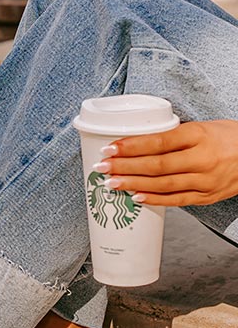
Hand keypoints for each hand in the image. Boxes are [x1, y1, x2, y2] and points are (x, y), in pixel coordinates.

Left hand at [92, 119, 237, 205]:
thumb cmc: (228, 138)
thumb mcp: (204, 127)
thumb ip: (175, 136)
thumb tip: (137, 144)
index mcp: (200, 135)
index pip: (159, 142)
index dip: (132, 146)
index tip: (110, 148)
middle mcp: (203, 158)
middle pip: (157, 165)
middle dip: (125, 167)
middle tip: (103, 168)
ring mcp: (205, 180)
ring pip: (163, 184)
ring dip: (134, 184)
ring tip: (112, 184)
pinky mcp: (207, 196)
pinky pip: (176, 200)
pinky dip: (155, 200)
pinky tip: (136, 198)